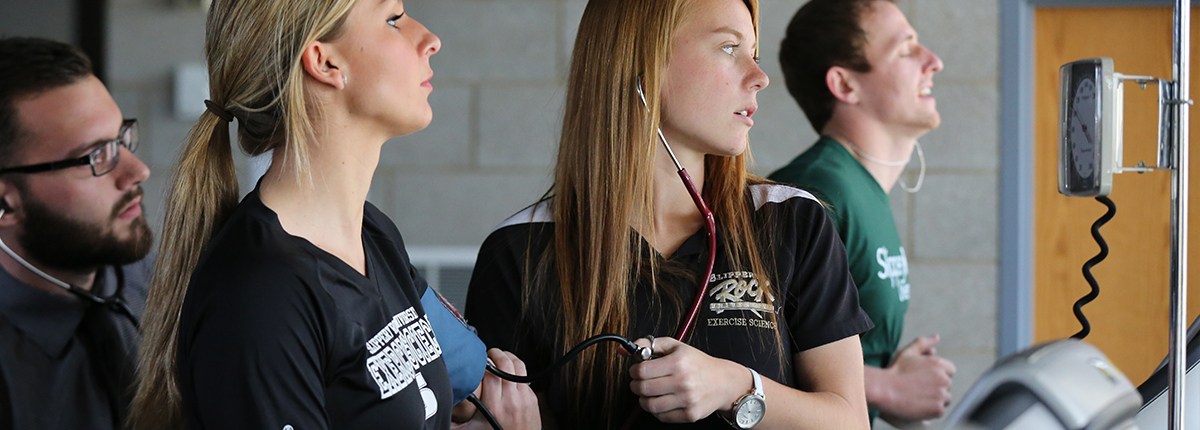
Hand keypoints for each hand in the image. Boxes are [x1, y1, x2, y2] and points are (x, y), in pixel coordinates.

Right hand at [451, 349, 540, 429]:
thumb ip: (454, 421)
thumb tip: (439, 411)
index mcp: (494, 406)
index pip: (490, 372)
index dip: (483, 363)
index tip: (477, 363)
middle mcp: (511, 400)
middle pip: (505, 364)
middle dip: (496, 354)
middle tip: (488, 354)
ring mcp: (524, 398)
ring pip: (518, 365)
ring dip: (509, 357)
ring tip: (500, 357)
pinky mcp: (532, 398)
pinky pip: (525, 376)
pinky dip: (516, 370)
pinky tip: (509, 372)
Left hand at [629, 337, 749, 422]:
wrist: (724, 382)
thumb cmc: (698, 364)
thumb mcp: (676, 346)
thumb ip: (649, 344)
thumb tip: (626, 348)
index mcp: (678, 362)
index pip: (642, 370)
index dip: (634, 371)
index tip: (637, 370)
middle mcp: (683, 381)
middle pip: (643, 388)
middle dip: (636, 385)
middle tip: (640, 382)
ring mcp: (687, 400)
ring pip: (650, 405)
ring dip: (643, 399)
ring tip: (649, 392)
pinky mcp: (689, 414)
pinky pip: (662, 416)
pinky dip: (656, 410)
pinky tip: (661, 400)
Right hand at [878, 335, 955, 422]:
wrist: (884, 390)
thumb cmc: (895, 370)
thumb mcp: (908, 352)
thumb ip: (924, 343)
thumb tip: (936, 337)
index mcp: (939, 364)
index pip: (950, 370)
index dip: (938, 374)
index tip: (925, 378)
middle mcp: (943, 379)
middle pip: (947, 385)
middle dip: (937, 386)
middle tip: (918, 388)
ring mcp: (941, 395)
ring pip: (945, 398)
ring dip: (936, 399)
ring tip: (918, 397)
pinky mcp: (937, 409)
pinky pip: (940, 410)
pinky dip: (931, 410)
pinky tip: (918, 405)